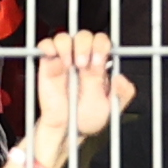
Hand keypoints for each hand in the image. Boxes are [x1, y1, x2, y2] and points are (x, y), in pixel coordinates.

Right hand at [28, 27, 135, 148]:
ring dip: (67, 45)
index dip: (101, 46)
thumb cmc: (87, 118)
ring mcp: (64, 59)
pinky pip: (45, 45)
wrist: (65, 131)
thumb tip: (121, 77)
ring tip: (68, 63)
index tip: (97, 62)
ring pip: (65, 36)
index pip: (102, 42)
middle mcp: (82, 58)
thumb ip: (122, 93)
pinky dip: (48, 45)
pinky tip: (53, 56)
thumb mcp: (111, 108)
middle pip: (85, 35)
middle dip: (85, 45)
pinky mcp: (48, 64)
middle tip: (82, 64)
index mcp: (99, 64)